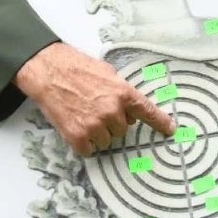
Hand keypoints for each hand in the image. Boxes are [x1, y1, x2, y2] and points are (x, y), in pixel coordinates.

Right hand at [14, 42, 175, 154]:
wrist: (48, 71)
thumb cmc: (75, 67)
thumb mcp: (106, 72)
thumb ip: (120, 91)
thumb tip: (129, 108)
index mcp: (122, 93)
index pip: (148, 112)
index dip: (160, 123)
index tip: (169, 130)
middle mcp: (112, 111)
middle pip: (123, 130)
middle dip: (112, 122)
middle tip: (96, 108)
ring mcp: (95, 126)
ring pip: (106, 141)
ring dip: (98, 132)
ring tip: (83, 114)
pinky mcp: (78, 137)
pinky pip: (89, 149)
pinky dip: (83, 142)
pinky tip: (75, 125)